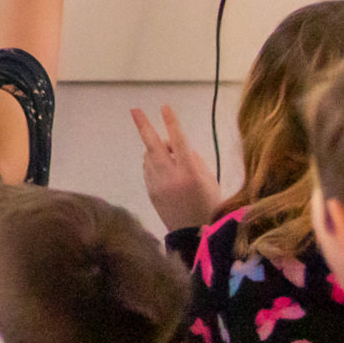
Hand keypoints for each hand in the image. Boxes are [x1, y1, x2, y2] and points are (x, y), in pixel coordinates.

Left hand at [132, 104, 228, 230]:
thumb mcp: (209, 180)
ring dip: (156, 150)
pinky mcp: (150, 191)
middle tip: (134, 110)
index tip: (165, 107)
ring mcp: (157, 184)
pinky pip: (148, 169)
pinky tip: (165, 171)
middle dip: (143, 125)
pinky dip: (154, 163)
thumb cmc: (208, 205)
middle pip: (153, 145)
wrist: (194, 235)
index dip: (172, 123)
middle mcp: (171, 177)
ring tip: (171, 157)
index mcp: (190, 173)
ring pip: (149, 156)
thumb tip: (178, 146)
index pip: (179, 142)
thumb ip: (194, 160)